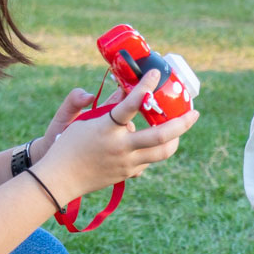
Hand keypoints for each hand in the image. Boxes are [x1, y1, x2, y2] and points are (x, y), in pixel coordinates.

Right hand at [32, 70, 198, 200]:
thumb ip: (109, 106)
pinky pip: (149, 161)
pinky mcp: (128, 174)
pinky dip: (153, 150)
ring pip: (162, 152)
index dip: (145, 87)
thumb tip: (128, 91)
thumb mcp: (85, 121)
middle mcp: (121, 147)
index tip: (156, 74)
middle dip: (182, 123)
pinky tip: (152, 143)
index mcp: (107, 129)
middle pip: (160, 135)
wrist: (59, 179)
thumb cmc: (69, 146)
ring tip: (180, 129)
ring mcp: (127, 163)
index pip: (131, 105)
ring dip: (175, 139)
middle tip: (194, 113)